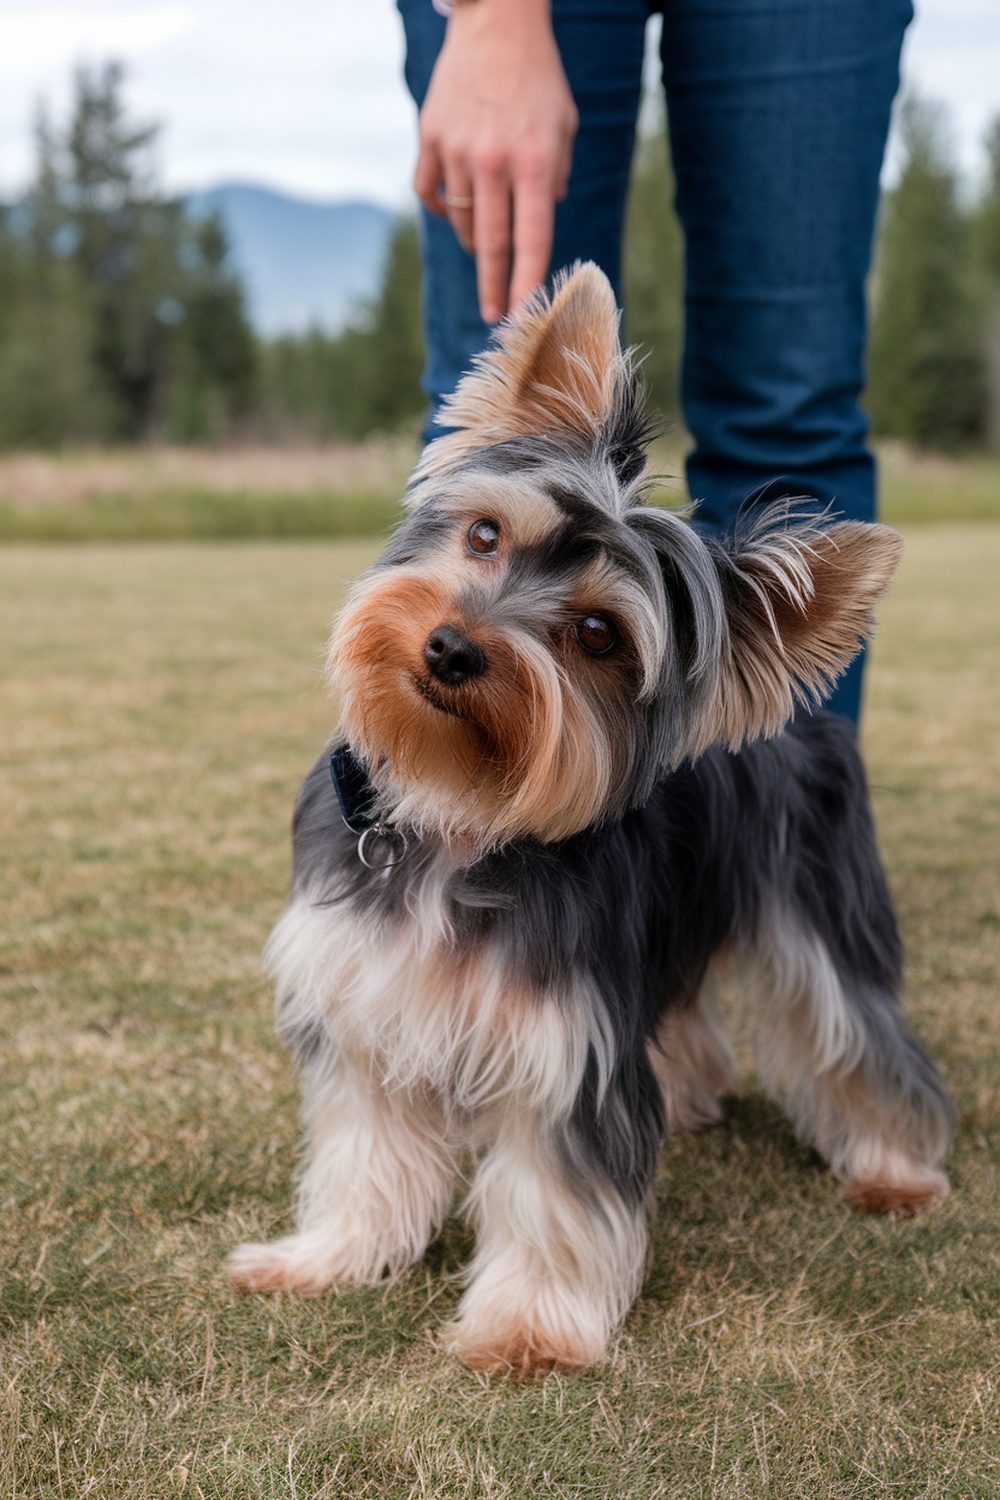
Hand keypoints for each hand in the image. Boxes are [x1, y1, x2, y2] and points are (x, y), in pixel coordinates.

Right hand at [414, 0, 577, 323]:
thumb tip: (535, 226)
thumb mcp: (564, 126)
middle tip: (494, 318)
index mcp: (533, 161)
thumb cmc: (537, 78)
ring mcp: (456, 149)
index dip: (527, 283)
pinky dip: (441, 208)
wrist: (496, 20)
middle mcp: (493, 159)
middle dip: (494, 287)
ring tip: (485, 243)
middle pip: (490, 244)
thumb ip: (554, 178)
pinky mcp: (429, 137)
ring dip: (472, 240)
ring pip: (460, 219)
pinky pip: (429, 193)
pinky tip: (454, 209)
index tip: (522, 315)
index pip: (531, 238)